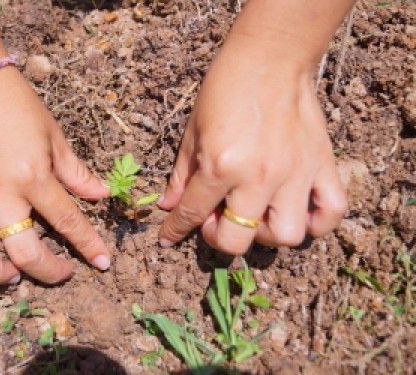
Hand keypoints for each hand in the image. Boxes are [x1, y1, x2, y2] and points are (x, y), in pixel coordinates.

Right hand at [0, 67, 110, 287]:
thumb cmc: (16, 103)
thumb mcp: (54, 136)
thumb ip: (76, 172)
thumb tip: (100, 195)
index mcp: (31, 176)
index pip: (67, 221)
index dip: (88, 246)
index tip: (102, 263)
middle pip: (22, 249)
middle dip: (46, 270)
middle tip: (58, 273)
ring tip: (10, 275)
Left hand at [158, 46, 347, 254]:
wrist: (270, 57)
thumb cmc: (225, 88)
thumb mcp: (192, 130)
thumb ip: (181, 174)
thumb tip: (169, 206)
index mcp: (221, 165)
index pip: (192, 214)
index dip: (175, 230)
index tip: (168, 238)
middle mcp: (259, 177)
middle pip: (237, 240)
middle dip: (219, 238)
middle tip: (216, 218)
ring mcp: (295, 174)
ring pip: (286, 236)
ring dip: (265, 235)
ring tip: (256, 215)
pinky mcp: (322, 165)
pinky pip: (332, 211)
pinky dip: (317, 222)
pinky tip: (297, 211)